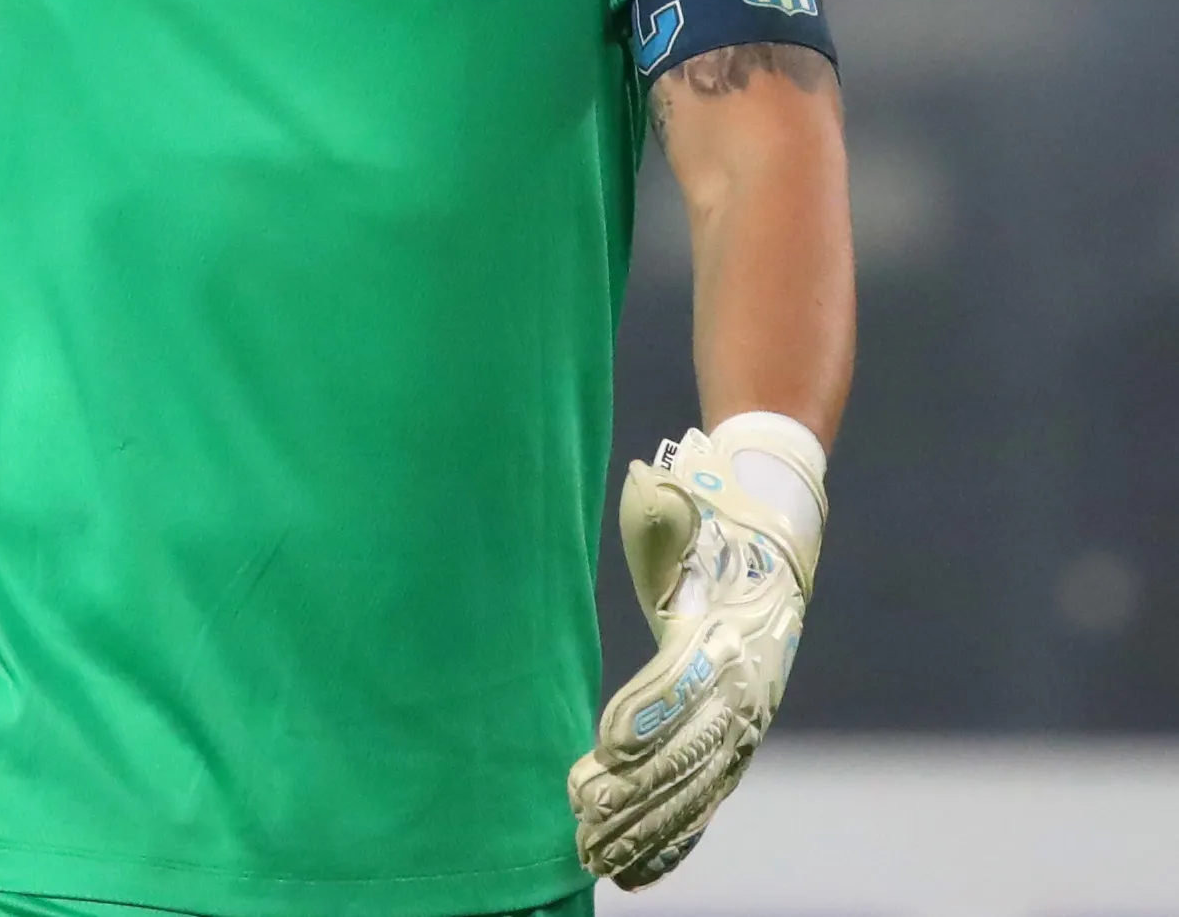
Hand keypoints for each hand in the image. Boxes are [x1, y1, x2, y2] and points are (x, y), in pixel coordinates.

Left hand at [567, 415, 825, 888]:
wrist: (771, 538)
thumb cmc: (709, 525)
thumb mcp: (683, 511)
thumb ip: (664, 509)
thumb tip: (650, 481)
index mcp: (727, 633)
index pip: (686, 682)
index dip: (649, 715)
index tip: (605, 746)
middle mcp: (744, 688)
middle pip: (690, 751)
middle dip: (637, 792)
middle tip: (583, 818)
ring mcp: (742, 723)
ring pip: (695, 791)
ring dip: (645, 828)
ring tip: (595, 858)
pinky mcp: (732, 743)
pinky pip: (704, 801)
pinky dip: (672, 841)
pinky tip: (633, 872)